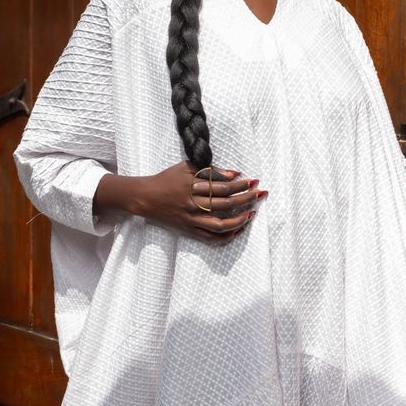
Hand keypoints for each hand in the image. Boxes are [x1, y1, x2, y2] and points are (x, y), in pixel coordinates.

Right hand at [95, 163, 267, 241]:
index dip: (241, 184)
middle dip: (246, 199)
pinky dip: (225, 236)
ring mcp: (191, 219)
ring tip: (252, 214)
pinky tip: (237, 230)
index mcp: (192, 186)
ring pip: (220, 224)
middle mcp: (192, 204)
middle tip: (260, 195)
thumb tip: (234, 174)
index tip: (253, 181)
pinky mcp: (188, 230)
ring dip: (239, 220)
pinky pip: (210, 237)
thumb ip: (210, 170)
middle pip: (225, 204)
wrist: (145, 197)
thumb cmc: (167, 179)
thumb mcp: (186, 168)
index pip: (223, 186)